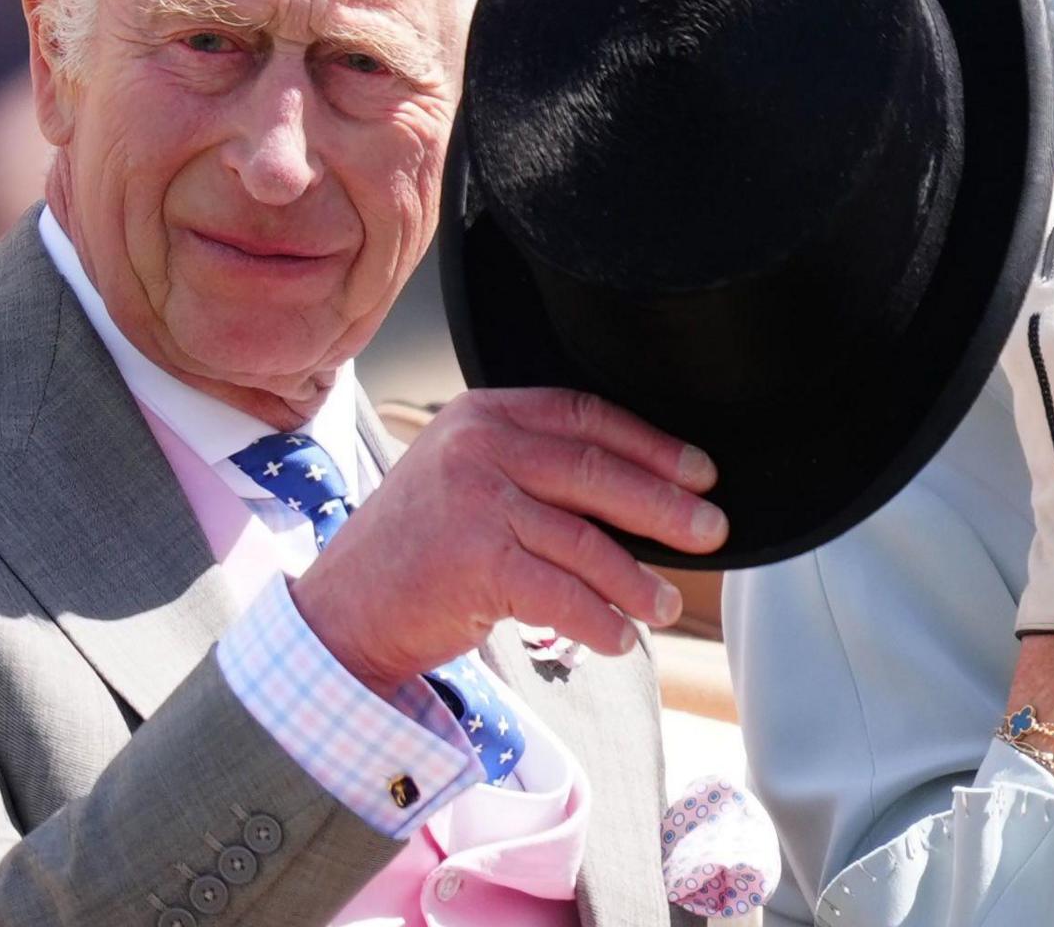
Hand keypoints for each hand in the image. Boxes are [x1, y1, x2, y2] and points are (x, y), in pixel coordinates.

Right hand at [291, 389, 726, 691]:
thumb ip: (531, 470)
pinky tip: (619, 638)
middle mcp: (477, 448)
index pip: (585, 416)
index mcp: (482, 415)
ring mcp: (473, 501)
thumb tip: (641, 493)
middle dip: (665, 506)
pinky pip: (560, 592)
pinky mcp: (473, 560)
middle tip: (711, 533)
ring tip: (666, 605)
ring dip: (637, 579)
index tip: (701, 472)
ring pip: (585, 539)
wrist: (342, 611)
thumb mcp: (465, 479)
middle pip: (595, 472)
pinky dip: (598, 620)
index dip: (652, 445)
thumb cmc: (414, 551)